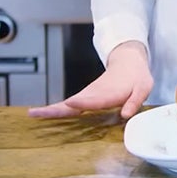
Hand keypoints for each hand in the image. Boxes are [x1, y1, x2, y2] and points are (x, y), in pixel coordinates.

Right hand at [28, 41, 152, 118]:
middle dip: (55, 108)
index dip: (83, 102)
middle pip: (72, 103)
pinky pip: (69, 105)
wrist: (128, 62)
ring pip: (67, 104)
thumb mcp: (143, 88)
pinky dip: (56, 110)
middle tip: (36, 112)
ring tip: (33, 114)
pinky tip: (45, 115)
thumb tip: (125, 115)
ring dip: (50, 109)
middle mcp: (94, 94)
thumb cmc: (137, 77)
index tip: (70, 103)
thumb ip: (134, 102)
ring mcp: (87, 96)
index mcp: (109, 93)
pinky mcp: (85, 98)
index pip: (94, 99)